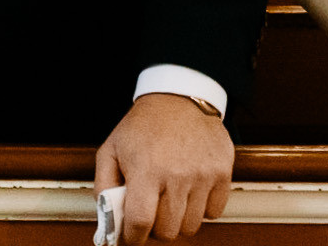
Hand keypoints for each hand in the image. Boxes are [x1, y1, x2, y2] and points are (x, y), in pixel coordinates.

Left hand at [93, 93, 232, 243]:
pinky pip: (214, 212)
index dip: (133, 237)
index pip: (140, 223)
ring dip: (179, 220)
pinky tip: (191, 191)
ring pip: (191, 226)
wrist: (178, 96)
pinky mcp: (223, 172)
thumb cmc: (143, 126)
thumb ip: (104, 187)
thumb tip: (109, 222)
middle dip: (156, 228)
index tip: (132, 236)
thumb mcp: (111, 150)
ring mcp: (203, 174)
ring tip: (171, 199)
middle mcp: (177, 174)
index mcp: (146, 169)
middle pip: (168, 231)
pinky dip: (202, 209)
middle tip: (152, 213)